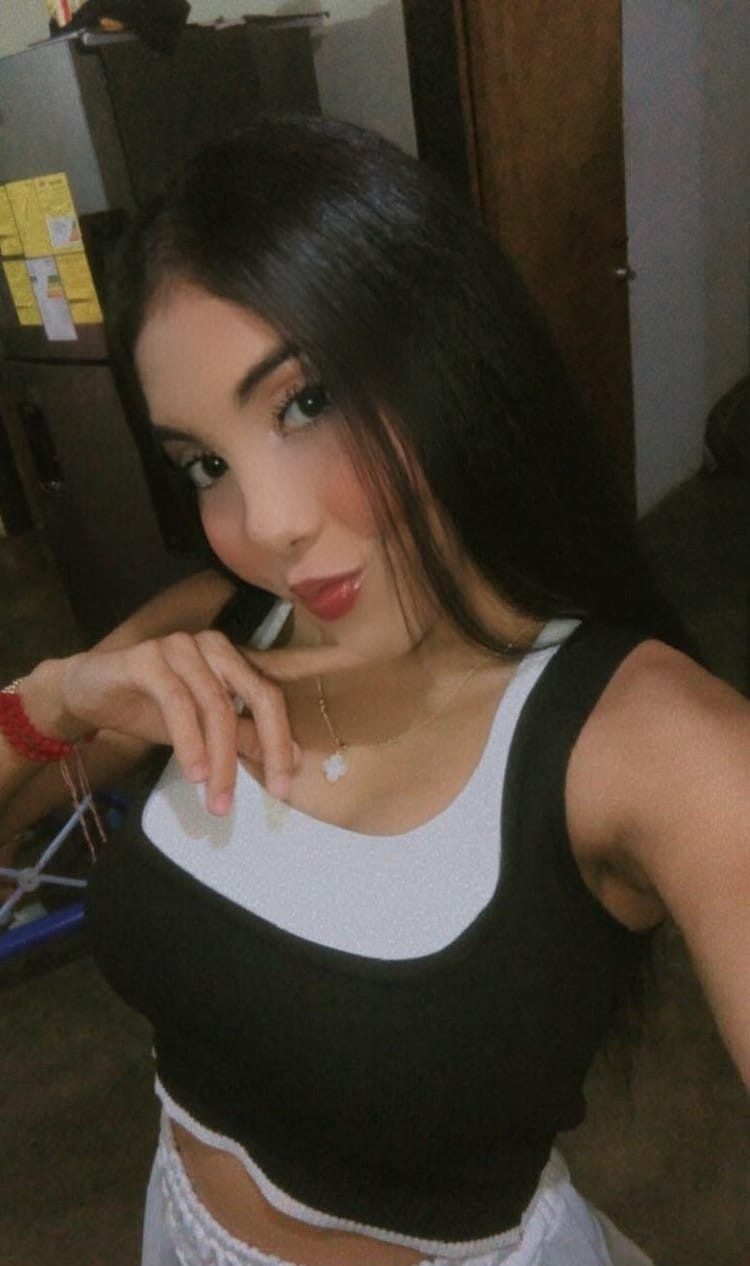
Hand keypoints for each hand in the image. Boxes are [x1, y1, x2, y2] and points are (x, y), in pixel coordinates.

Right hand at [53, 631, 359, 813]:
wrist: (88, 693)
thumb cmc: (150, 708)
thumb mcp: (203, 730)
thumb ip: (244, 737)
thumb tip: (294, 758)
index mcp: (233, 658)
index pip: (270, 696)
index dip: (281, 740)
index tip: (284, 787)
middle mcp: (213, 645)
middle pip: (255, 694)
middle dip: (264, 749)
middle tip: (267, 794)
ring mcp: (181, 646)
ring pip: (215, 704)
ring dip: (219, 758)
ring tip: (217, 800)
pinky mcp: (147, 657)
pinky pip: (177, 701)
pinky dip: (189, 740)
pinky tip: (193, 772)